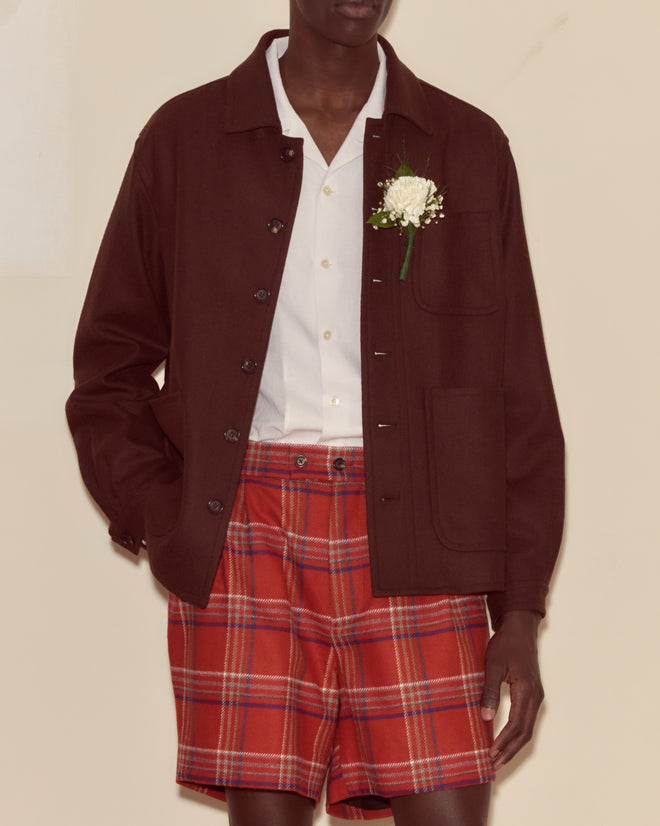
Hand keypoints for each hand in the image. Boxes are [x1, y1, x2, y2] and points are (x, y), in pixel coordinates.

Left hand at [480, 610, 543, 768]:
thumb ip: (489, 691)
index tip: (490, 755)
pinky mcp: (533, 693)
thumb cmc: (505, 644)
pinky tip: (505, 739)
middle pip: (525, 733)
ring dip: (513, 745)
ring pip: (527, 728)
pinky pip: (526, 719)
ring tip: (498, 758)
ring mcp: (536, 696)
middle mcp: (536, 697)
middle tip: (493, 765)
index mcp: (527, 691)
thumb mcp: (492, 665)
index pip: (516, 725)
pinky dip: (516, 733)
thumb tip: (486, 718)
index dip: (503, 742)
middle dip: (509, 751)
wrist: (520, 628)